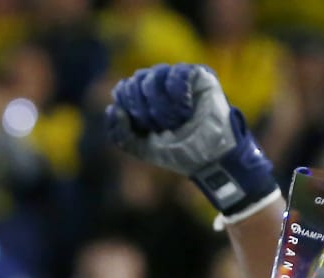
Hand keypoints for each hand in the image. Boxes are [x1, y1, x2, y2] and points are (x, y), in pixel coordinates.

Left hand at [105, 62, 276, 214]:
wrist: (210, 157)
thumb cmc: (179, 153)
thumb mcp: (143, 149)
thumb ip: (120, 134)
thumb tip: (112, 108)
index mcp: (144, 99)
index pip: (125, 89)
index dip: (130, 107)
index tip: (146, 127)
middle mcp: (159, 84)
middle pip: (137, 81)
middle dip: (145, 108)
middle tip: (162, 125)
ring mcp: (178, 78)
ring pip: (155, 76)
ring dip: (163, 104)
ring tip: (177, 120)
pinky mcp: (197, 75)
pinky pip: (178, 74)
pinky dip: (178, 94)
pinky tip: (186, 108)